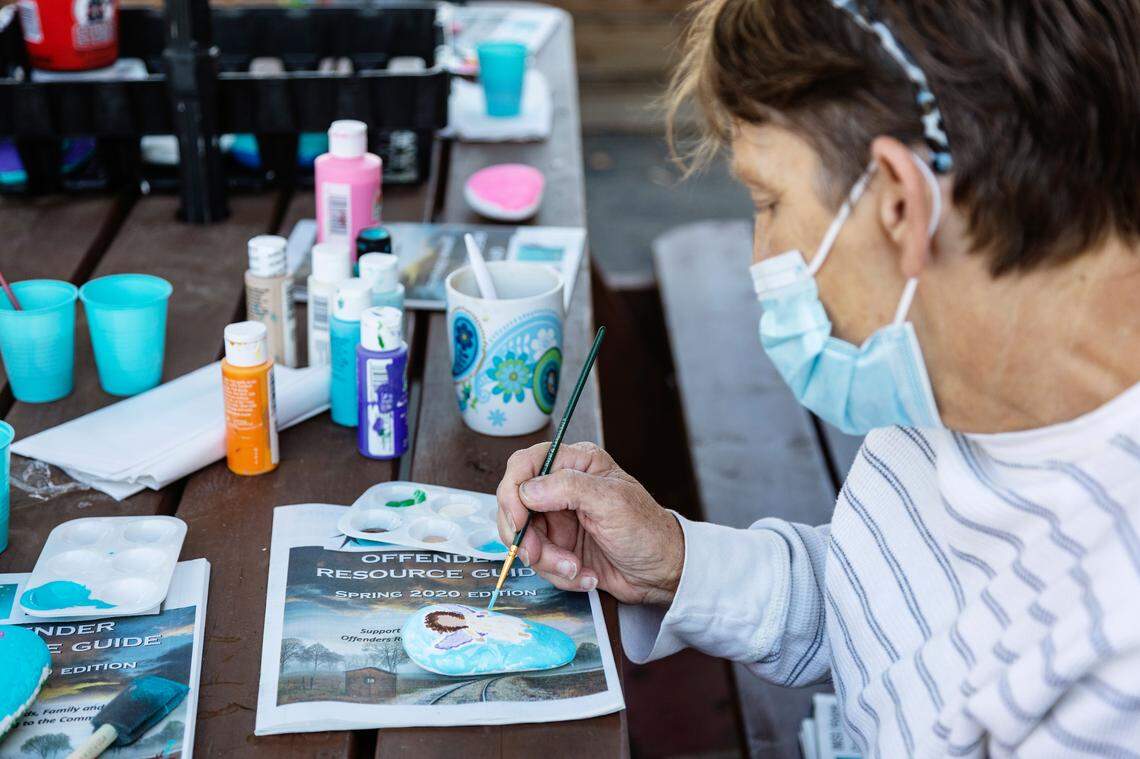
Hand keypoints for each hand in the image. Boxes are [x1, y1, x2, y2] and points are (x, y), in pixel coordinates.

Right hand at [496, 441, 683, 604]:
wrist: (662, 573)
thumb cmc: (648, 531)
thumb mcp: (611, 502)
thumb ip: (568, 488)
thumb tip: (527, 490)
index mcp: (576, 463)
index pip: (525, 464)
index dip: (513, 491)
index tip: (518, 519)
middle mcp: (562, 488)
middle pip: (515, 504)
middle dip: (526, 536)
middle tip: (539, 555)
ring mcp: (559, 518)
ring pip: (524, 538)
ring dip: (547, 561)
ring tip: (576, 569)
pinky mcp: (560, 546)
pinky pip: (540, 561)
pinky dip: (559, 574)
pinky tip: (585, 575)